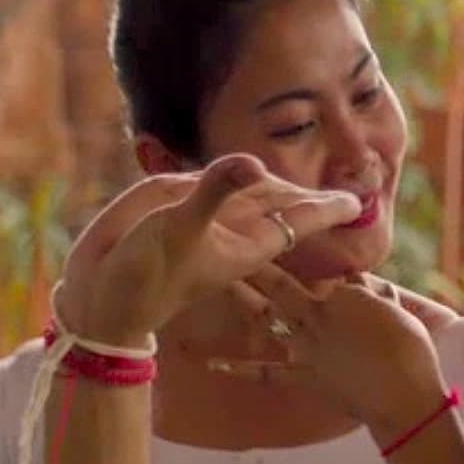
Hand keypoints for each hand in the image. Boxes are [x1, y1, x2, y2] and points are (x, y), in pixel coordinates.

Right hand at [57, 155, 362, 346]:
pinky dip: (224, 184)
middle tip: (346, 197)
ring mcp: (202, 222)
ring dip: (272, 192)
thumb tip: (253, 162)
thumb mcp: (180, 228)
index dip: (328, 208)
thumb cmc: (145, 273)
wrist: (103, 300)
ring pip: (246, 200)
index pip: (298, 216)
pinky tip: (236, 180)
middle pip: (278, 206)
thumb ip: (215, 192)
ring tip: (301, 189)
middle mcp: (229, 230)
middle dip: (308, 201)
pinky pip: (208, 195)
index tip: (361, 205)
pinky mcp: (172, 215)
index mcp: (246, 241)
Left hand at [217, 268, 449, 442]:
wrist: (404, 396)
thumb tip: (362, 282)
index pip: (329, 276)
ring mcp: (306, 347)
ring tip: (220, 280)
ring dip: (243, 299)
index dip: (328, 272)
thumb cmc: (411, 350)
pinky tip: (213, 365)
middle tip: (235, 239)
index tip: (321, 264)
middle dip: (259, 262)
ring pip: (267, 317)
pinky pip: (267, 372)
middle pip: (282, 283)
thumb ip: (376, 292)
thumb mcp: (397, 309)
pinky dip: (241, 369)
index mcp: (343, 294)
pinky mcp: (303, 377)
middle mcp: (317, 315)